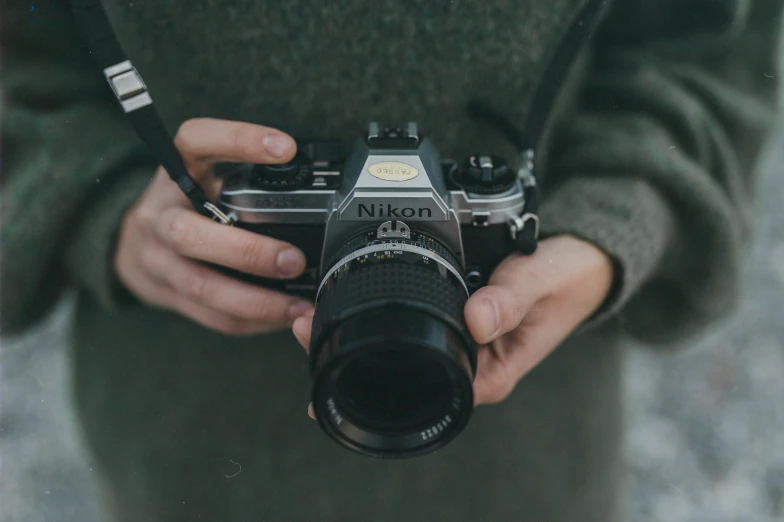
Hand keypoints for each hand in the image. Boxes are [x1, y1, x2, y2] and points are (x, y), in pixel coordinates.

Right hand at [115, 118, 314, 334]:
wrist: (131, 240)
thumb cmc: (188, 201)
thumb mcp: (207, 172)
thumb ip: (245, 174)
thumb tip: (314, 183)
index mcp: (176, 169)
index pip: (198, 141)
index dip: (239, 140)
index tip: (286, 149)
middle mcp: (161, 213)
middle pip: (190, 234)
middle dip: (247, 253)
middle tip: (296, 260)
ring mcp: (159, 259)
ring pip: (201, 286)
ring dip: (255, 301)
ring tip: (299, 306)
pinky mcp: (168, 294)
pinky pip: (210, 315)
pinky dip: (250, 321)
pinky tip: (282, 318)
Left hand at [291, 235, 613, 412]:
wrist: (582, 265)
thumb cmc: (566, 281)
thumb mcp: (541, 282)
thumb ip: (511, 300)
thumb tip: (475, 320)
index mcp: (489, 371)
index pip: (420, 386)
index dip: (369, 374)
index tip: (322, 350)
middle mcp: (468, 364)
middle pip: (399, 373)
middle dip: (347, 354)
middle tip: (300, 326)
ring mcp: (459, 345)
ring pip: (398, 350)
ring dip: (355, 334)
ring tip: (309, 315)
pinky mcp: (454, 323)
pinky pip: (409, 326)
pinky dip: (377, 315)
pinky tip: (347, 302)